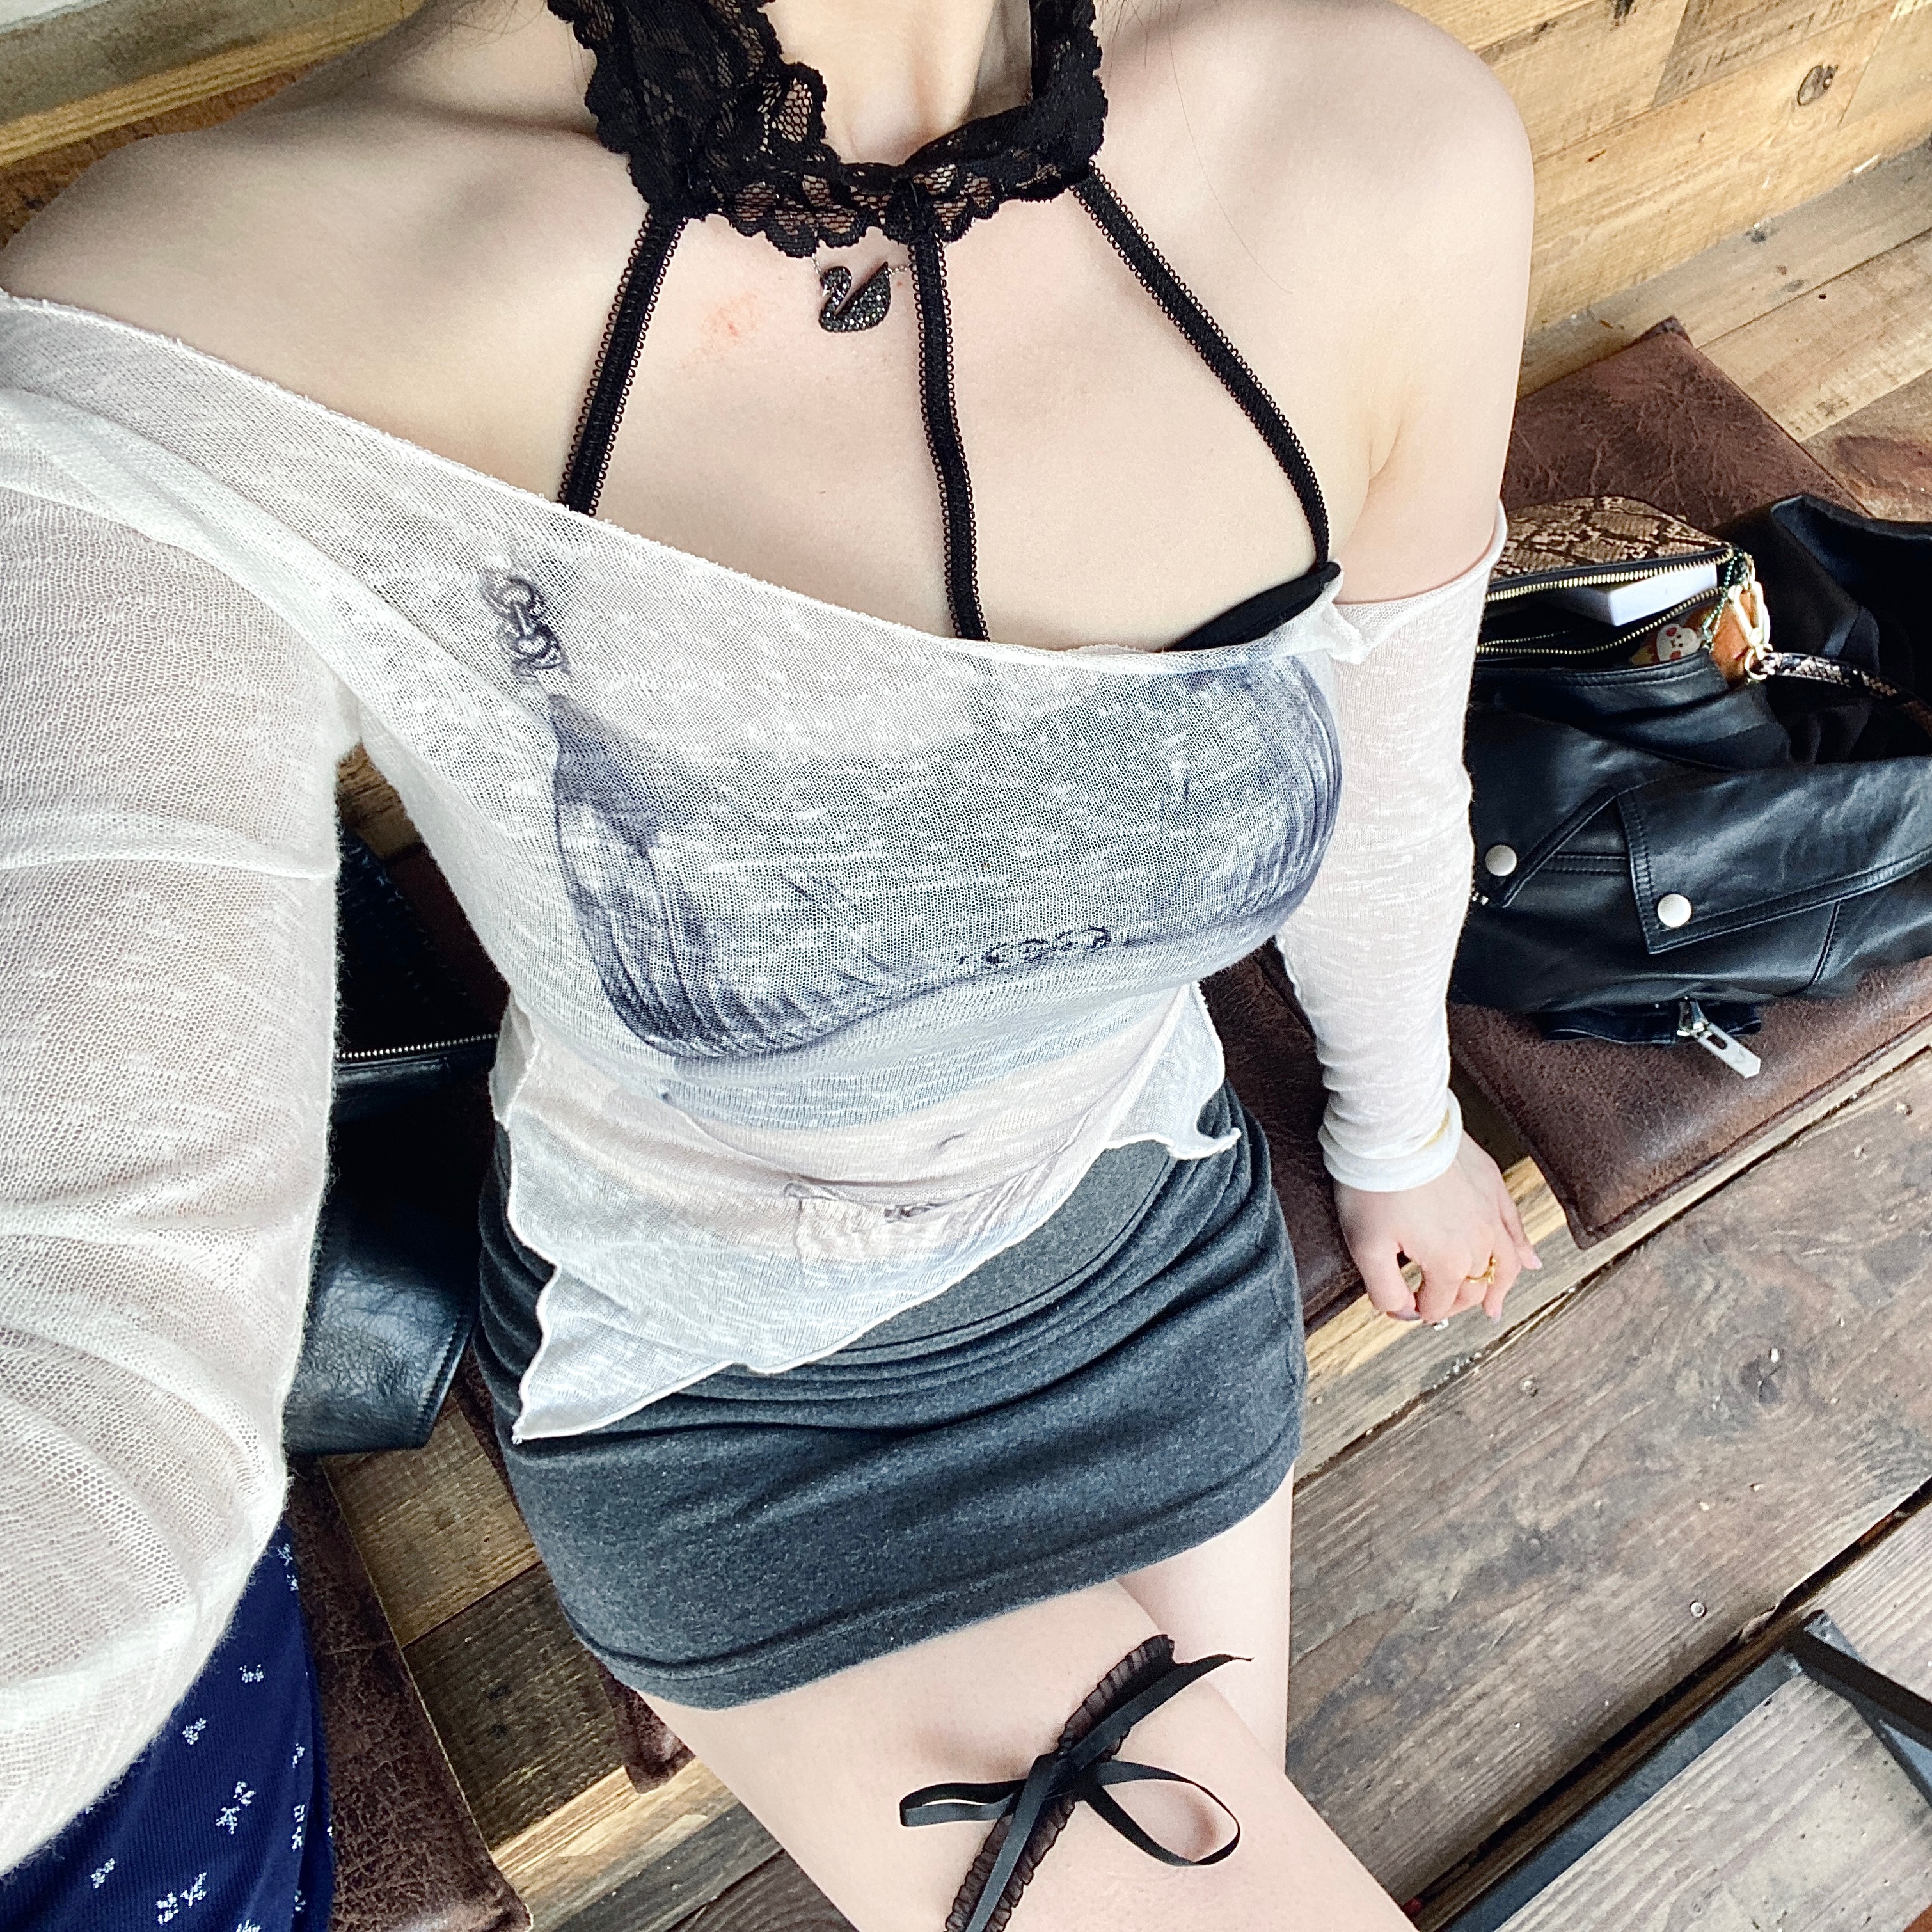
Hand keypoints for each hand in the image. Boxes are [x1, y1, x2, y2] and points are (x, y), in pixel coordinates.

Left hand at [1333, 1137, 1540, 1324]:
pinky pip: (1515, 1225)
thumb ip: (1385, 1289)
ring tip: (1495, 1307)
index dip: (1417, 1310)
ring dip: (1499, 1288)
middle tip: (1435, 1306)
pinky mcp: (1492, 1185)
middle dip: (1453, 1302)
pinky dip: (1523, 1248)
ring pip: (1506, 1263)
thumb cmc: (1377, 1183)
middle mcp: (1480, 1242)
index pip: (1438, 1304)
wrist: (1395, 1128)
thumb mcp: (1366, 1247)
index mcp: (1449, 1261)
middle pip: (1472, 1288)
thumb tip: (1402, 1311)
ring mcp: (1490, 1213)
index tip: (1401, 1305)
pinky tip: (1530, 1259)